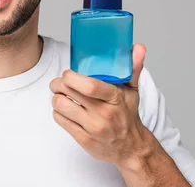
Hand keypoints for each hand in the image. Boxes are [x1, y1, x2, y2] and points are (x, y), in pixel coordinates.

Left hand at [49, 44, 149, 166]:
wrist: (131, 148)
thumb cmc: (127, 115)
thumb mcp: (132, 91)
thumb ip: (133, 67)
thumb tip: (138, 47)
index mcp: (114, 98)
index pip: (89, 85)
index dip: (71, 77)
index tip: (68, 73)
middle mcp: (103, 114)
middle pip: (68, 91)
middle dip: (57, 84)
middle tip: (59, 83)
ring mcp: (93, 128)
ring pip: (60, 105)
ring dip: (56, 98)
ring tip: (61, 95)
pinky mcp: (83, 139)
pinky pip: (60, 120)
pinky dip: (58, 112)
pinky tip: (65, 110)